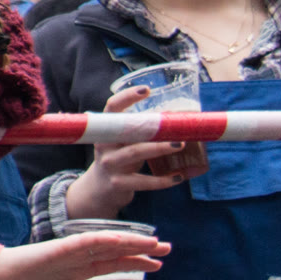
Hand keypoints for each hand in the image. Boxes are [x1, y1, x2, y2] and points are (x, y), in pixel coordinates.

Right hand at [0, 231, 167, 279]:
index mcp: (78, 270)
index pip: (113, 264)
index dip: (136, 263)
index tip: (158, 266)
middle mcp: (78, 258)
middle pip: (116, 251)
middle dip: (142, 249)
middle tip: (168, 247)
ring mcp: (69, 252)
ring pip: (107, 244)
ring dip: (131, 242)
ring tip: (156, 242)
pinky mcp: (58, 249)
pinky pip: (84, 243)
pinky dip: (103, 240)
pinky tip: (122, 240)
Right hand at [66, 88, 186, 218]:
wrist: (99, 189)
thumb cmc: (119, 159)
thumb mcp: (122, 143)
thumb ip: (139, 131)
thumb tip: (173, 116)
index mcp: (106, 130)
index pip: (112, 108)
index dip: (127, 97)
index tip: (146, 90)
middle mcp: (104, 145)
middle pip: (126, 130)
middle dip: (150, 125)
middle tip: (175, 124)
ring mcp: (110, 164)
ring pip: (135, 153)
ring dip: (159, 148)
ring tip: (181, 145)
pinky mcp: (118, 183)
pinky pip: (143, 181)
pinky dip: (163, 180)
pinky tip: (179, 177)